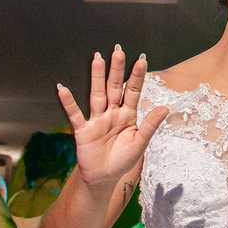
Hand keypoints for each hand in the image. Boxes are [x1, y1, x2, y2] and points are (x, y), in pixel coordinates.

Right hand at [57, 47, 168, 191]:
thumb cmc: (123, 159)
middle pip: (114, 87)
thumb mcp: (140, 143)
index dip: (137, 76)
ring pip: (96, 94)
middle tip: (118, 50)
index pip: (133, 91)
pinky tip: (62, 88)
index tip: (142, 59)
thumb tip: (165, 108)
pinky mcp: (82, 130)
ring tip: (97, 59)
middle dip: (116, 70)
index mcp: (127, 115)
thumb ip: (151, 125)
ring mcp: (96, 119)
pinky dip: (68, 102)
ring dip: (96, 77)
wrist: (104, 177)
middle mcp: (111, 113)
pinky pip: (74, 114)